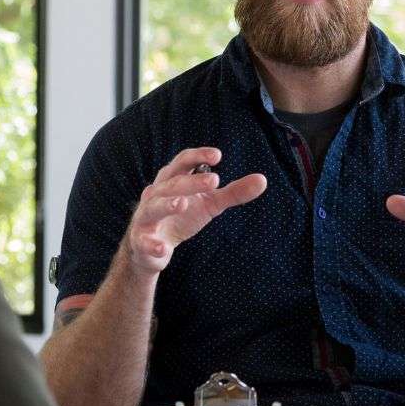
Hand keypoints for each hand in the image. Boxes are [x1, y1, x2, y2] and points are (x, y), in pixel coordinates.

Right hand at [123, 147, 267, 274]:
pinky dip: (153, 245)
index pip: (182, 162)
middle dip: (191, 182)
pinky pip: (145, 242)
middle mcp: (156, 195)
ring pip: (154, 208)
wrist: (150, 248)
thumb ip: (233, 192)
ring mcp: (146, 218)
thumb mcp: (209, 204)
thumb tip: (263, 180)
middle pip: (171, 184)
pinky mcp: (141, 241)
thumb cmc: (180, 218)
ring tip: (182, 204)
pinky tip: (163, 249)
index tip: (218, 155)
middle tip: (215, 181)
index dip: (197, 156)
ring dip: (166, 205)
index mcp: (171, 181)